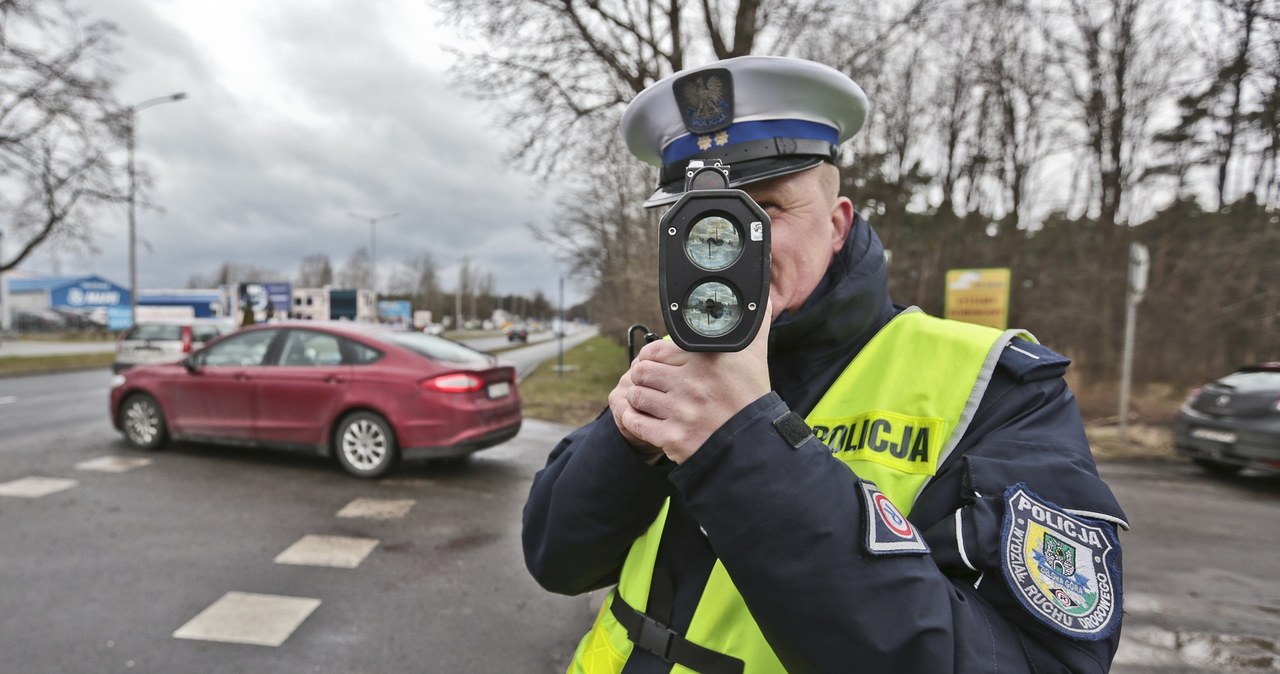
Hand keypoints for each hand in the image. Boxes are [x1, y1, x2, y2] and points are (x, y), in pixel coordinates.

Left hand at [610, 304, 771, 463]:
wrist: (755, 443)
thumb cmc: (751, 398)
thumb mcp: (753, 357)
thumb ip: (752, 326)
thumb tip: (760, 300)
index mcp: (704, 360)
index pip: (654, 350)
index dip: (650, 356)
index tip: (654, 363)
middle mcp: (690, 384)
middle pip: (641, 372)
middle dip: (643, 377)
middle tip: (650, 382)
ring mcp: (680, 412)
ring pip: (636, 396)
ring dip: (639, 398)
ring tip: (649, 400)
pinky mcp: (673, 438)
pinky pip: (636, 423)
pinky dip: (634, 419)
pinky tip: (643, 417)